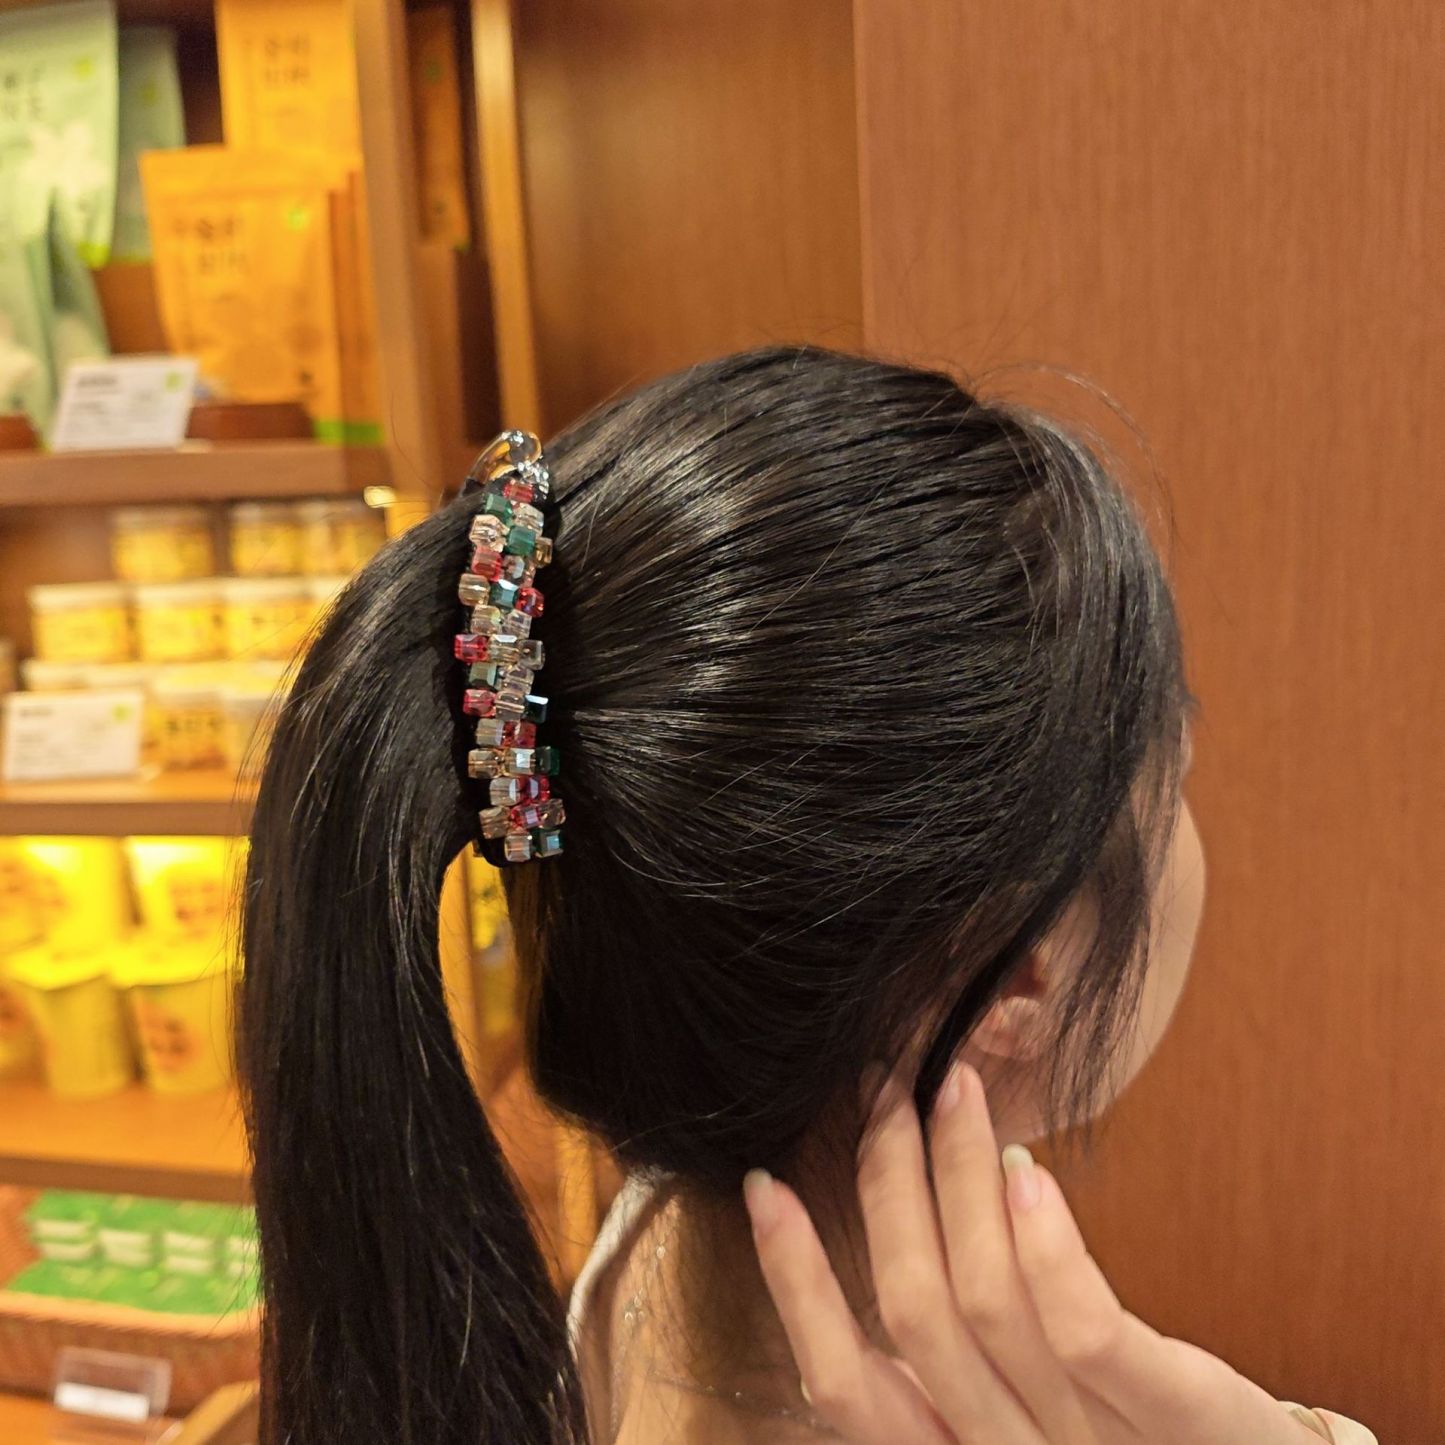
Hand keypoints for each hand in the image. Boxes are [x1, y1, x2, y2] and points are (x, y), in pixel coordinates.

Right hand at [744, 1063, 1314, 1443]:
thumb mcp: (1038, 1420)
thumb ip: (972, 1358)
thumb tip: (909, 1220)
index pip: (848, 1388)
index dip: (796, 1283)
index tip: (766, 1183)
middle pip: (913, 1312)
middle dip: (886, 1184)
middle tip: (885, 1087)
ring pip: (984, 1300)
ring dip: (958, 1176)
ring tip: (956, 1091)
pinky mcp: (1178, 1421)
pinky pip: (1084, 1331)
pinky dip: (1043, 1245)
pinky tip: (1029, 1170)